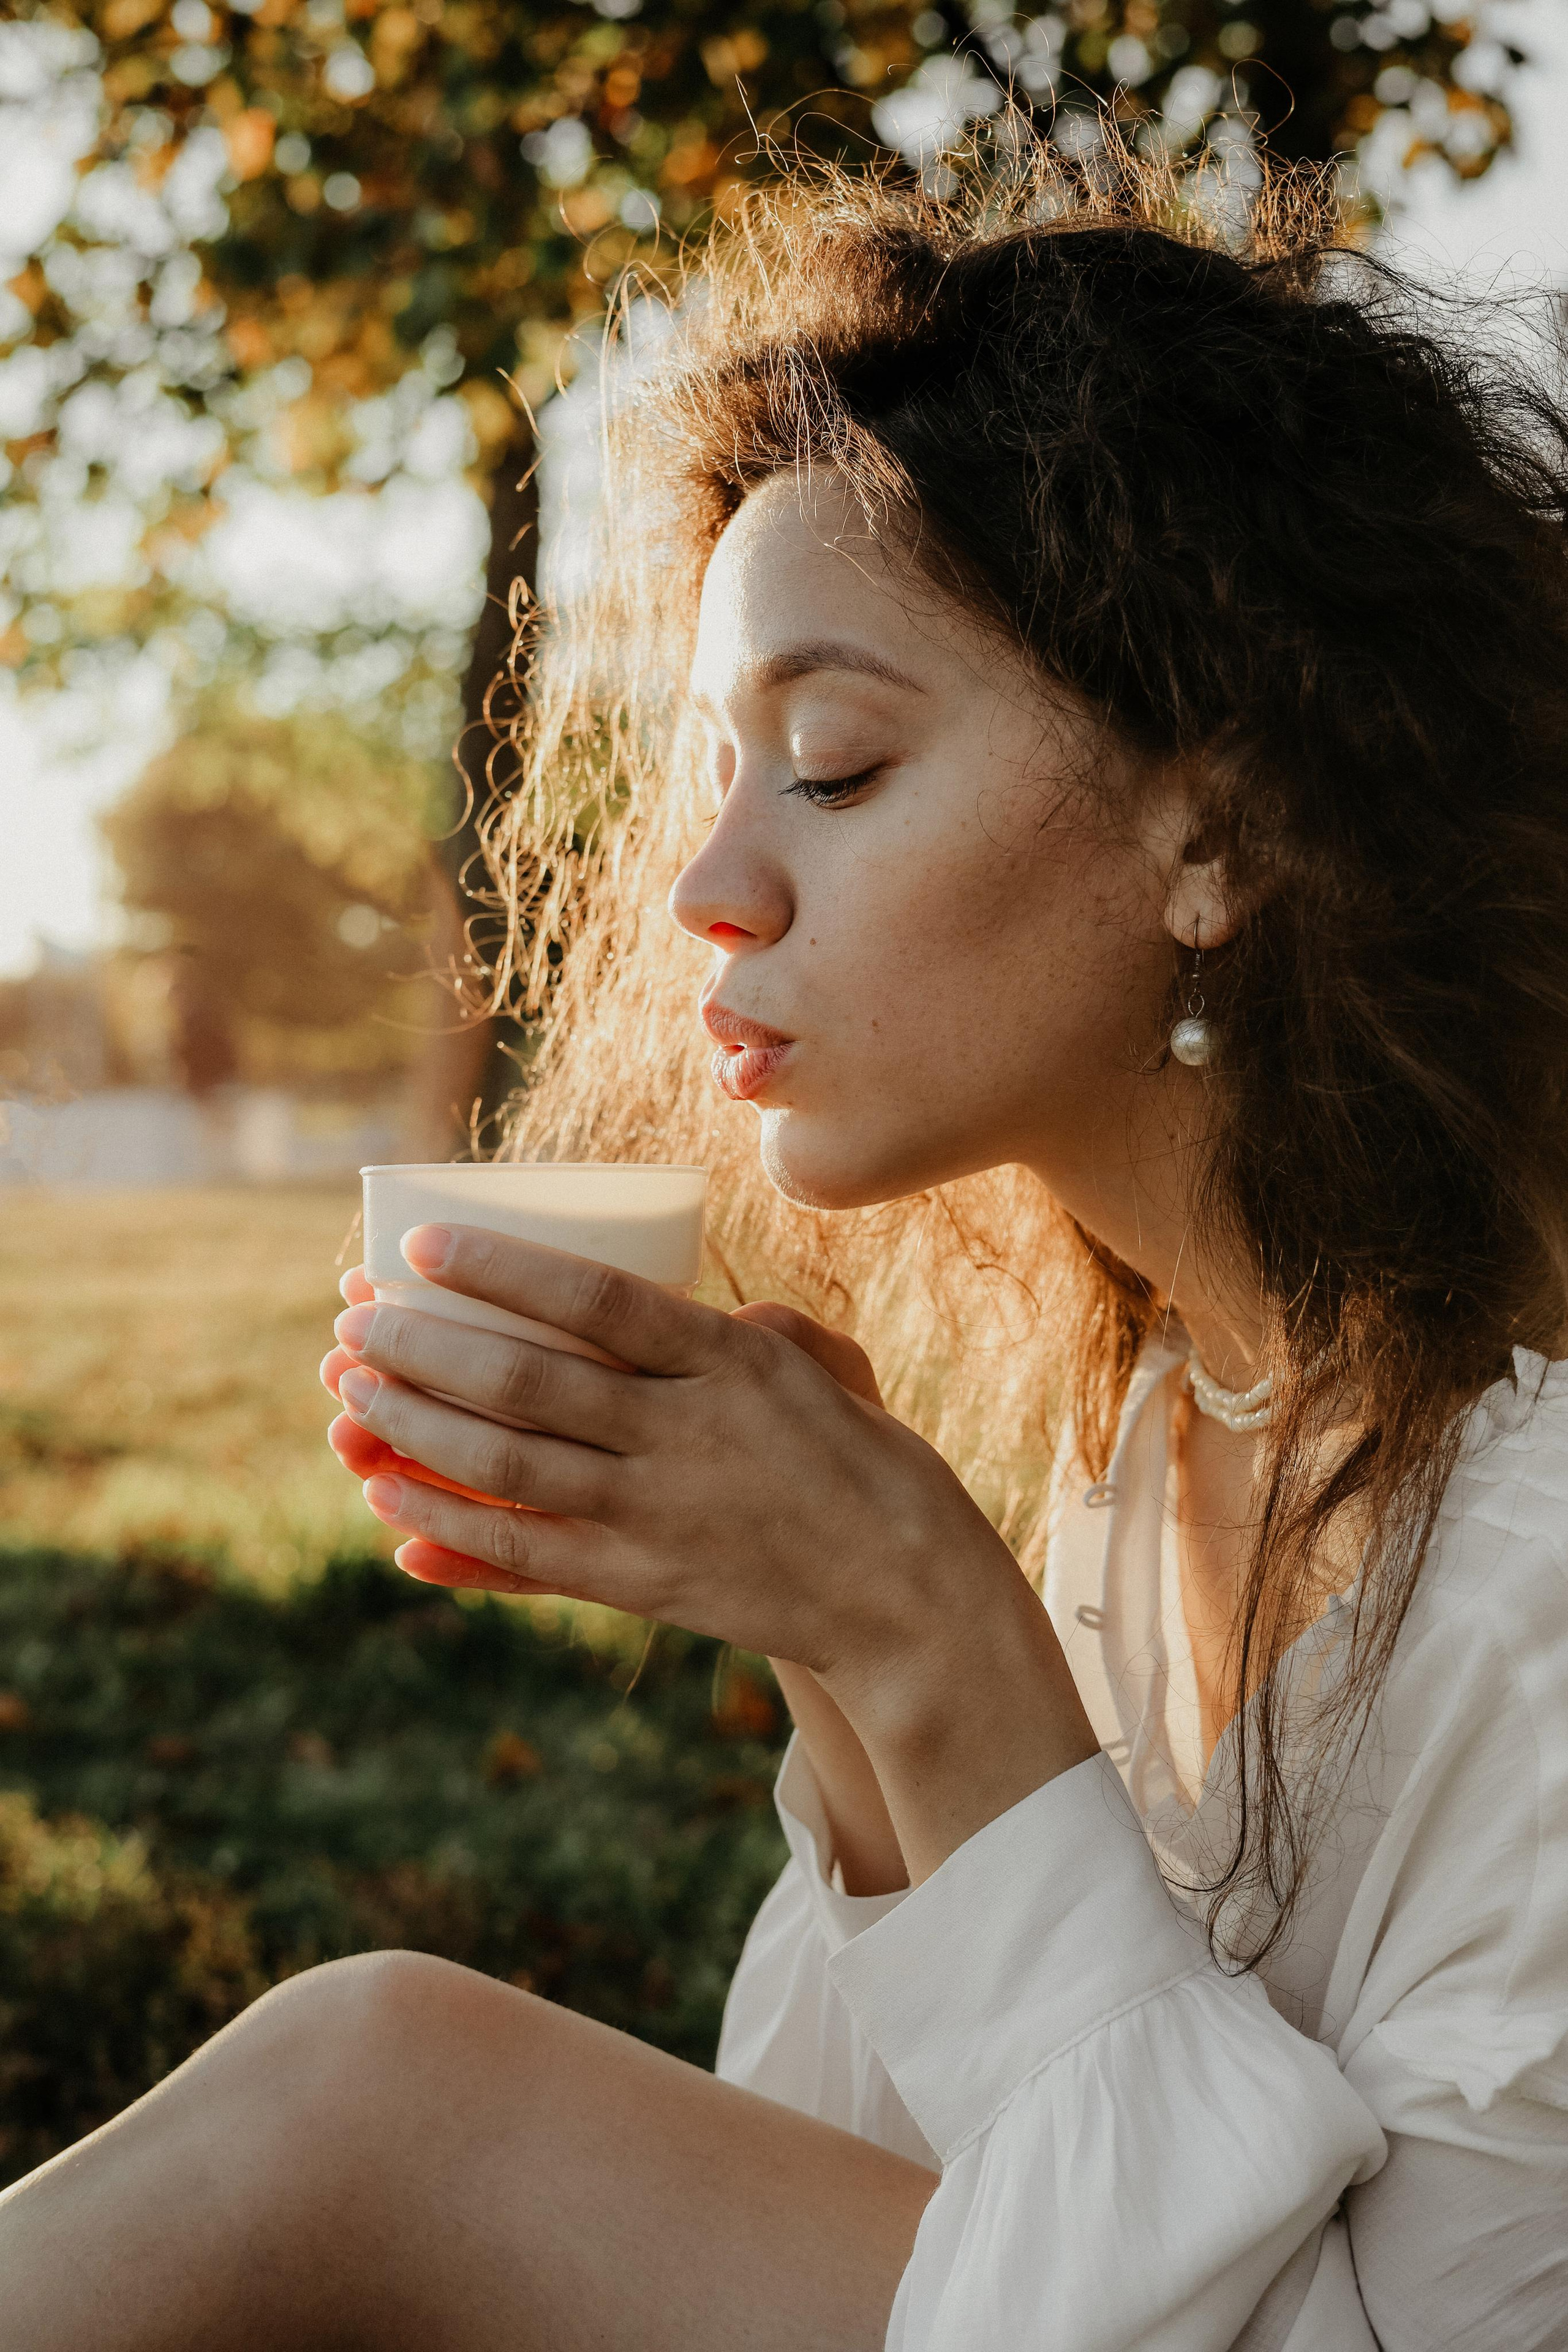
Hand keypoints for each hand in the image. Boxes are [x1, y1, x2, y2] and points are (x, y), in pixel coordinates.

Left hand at [326, 1223, 1097, 1880]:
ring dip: (418, 1430)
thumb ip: (752, 1331)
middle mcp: (689, 1437)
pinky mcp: (647, 1586)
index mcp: (734, 1367)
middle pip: (531, 1384)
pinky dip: (450, 1530)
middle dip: (428, 1348)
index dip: (503, 1272)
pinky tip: (390, 1502)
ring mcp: (662, 1517)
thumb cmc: (871, 1470)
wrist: (913, 1600)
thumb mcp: (825, 1373)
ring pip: (512, 1469)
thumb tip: (686, 1313)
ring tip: (350, 1397)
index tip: (421, 1246)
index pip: (599, 1303)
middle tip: (353, 1322)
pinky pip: (526, 1557)